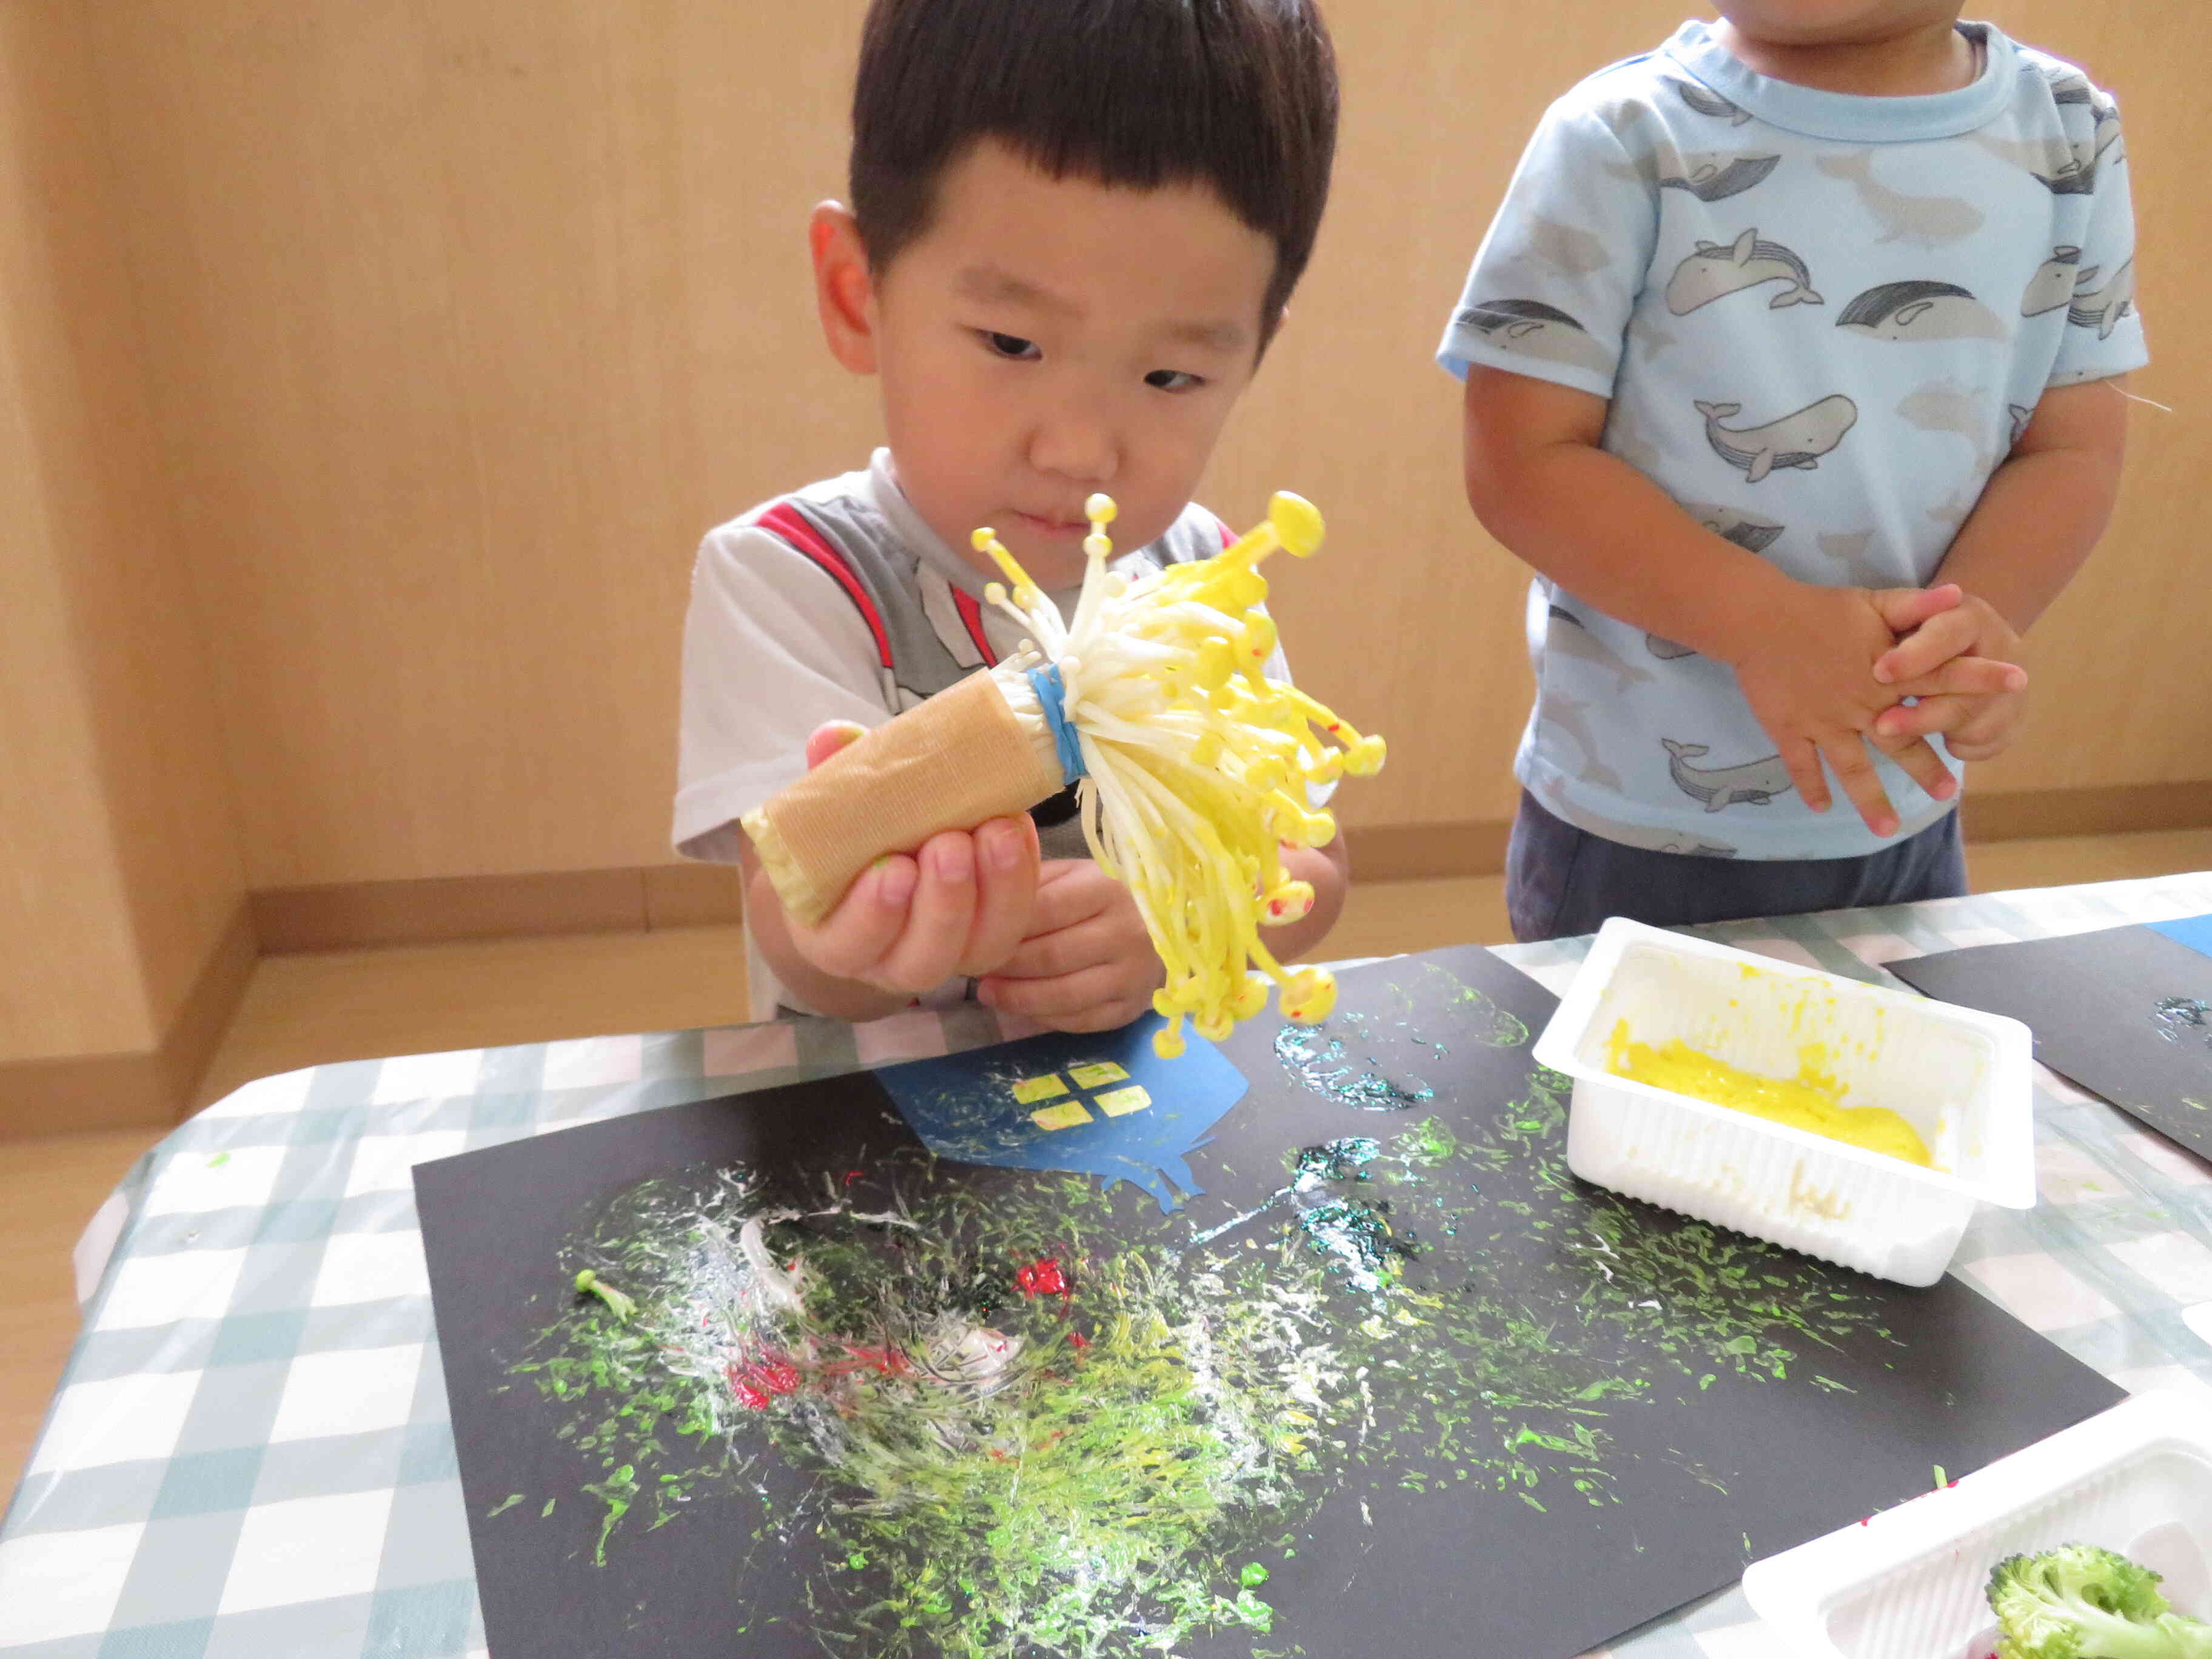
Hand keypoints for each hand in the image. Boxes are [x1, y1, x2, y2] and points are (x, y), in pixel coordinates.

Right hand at [776, 722, 1039, 996]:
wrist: (890, 848)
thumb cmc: (852, 838)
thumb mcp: (832, 809)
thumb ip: (830, 777)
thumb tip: (834, 736)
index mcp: (836, 939)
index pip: (848, 946)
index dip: (872, 915)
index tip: (892, 868)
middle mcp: (892, 963)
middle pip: (922, 961)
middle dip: (942, 903)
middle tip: (950, 844)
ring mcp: (950, 955)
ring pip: (979, 950)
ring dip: (994, 892)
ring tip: (995, 832)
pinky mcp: (993, 936)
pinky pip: (1015, 922)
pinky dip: (1022, 877)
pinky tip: (1017, 827)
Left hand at [976, 860, 1165, 1032]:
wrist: (1163, 926)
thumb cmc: (1103, 895)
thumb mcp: (1072, 874)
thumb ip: (1031, 885)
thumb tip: (978, 908)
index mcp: (1108, 888)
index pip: (1044, 910)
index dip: (1002, 927)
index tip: (970, 934)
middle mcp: (1127, 932)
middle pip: (1051, 957)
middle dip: (1004, 966)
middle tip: (972, 968)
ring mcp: (1134, 974)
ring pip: (1064, 995)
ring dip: (1017, 998)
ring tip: (987, 992)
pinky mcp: (1132, 1008)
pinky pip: (1080, 1021)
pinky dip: (1044, 1018)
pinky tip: (1021, 1008)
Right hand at [1729, 583, 2021, 834]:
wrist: (1758, 619)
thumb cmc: (1818, 609)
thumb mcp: (1872, 601)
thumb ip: (1914, 605)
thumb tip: (1957, 595)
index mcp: (1886, 673)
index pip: (1942, 679)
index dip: (1979, 681)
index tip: (2018, 687)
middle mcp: (1860, 705)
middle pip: (1901, 742)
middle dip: (1927, 768)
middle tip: (1950, 793)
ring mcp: (1824, 722)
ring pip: (1851, 768)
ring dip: (1870, 799)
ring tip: (1889, 828)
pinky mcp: (1790, 729)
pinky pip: (1802, 765)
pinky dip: (1811, 786)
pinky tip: (1821, 808)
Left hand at [1870, 594, 2028, 763]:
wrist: (1964, 647)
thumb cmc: (1919, 629)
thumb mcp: (1906, 612)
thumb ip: (1908, 607)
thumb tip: (1944, 594)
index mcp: (1973, 618)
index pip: (1949, 636)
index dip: (1916, 656)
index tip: (1879, 673)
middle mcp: (2004, 652)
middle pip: (1968, 689)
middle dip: (1923, 713)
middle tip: (1882, 726)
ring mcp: (2014, 689)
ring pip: (1977, 722)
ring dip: (1935, 730)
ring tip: (1895, 728)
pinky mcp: (2013, 722)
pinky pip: (1986, 744)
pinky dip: (1959, 746)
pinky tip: (1938, 737)